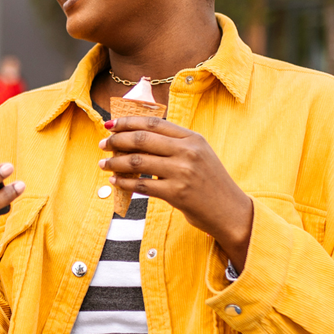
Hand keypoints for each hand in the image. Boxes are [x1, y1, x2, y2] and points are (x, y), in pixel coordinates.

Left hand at [99, 115, 252, 268]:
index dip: (128, 122)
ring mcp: (183, 172)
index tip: (110, 125)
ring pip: (138, 161)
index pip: (154, 123)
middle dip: (117, 140)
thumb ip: (173, 144)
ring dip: (115, 162)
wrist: (230, 211)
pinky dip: (124, 182)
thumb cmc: (210, 183)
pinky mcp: (177, 193)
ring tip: (104, 164)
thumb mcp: (199, 155)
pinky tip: (115, 181)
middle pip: (142, 139)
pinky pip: (141, 185)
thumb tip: (134, 138)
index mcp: (192, 138)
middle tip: (103, 144)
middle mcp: (188, 151)